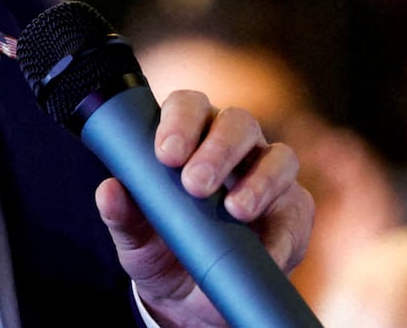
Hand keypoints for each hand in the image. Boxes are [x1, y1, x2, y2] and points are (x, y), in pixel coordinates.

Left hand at [94, 90, 313, 327]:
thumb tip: (109, 191)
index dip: (180, 121)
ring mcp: (269, 176)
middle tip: (195, 184)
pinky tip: (265, 249)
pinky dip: (282, 231)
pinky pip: (297, 211)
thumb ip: (122, 215)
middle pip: (238, 122)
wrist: (190, 301)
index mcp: (190, 137)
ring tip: (235, 209)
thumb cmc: (161, 250)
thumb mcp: (135, 239)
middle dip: (218, 149)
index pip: (189, 106)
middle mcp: (234, 147)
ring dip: (259, 180)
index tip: (165, 154)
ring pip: (279, 156)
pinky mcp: (293, 214)